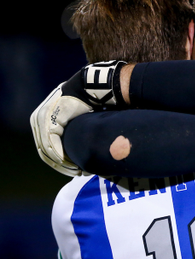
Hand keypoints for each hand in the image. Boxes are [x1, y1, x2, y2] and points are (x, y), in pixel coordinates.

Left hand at [30, 60, 125, 175]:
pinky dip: (61, 156)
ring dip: (62, 163)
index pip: (46, 145)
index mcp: (44, 117)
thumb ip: (75, 130)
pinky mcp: (48, 120)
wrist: (92, 86)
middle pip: (44, 150)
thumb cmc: (90, 101)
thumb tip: (82, 146)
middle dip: (61, 165)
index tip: (75, 170)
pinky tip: (73, 164)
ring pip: (47, 149)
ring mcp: (41, 118)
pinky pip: (51, 144)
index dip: (60, 161)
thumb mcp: (80, 118)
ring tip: (76, 171)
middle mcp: (38, 117)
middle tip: (76, 173)